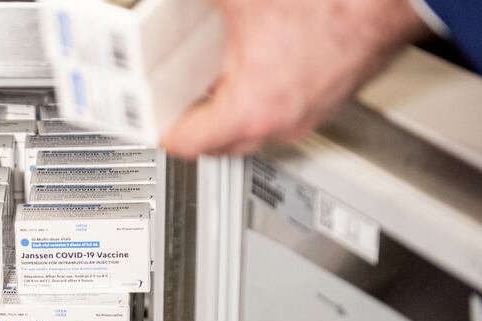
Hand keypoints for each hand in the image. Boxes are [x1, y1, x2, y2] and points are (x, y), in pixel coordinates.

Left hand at [161, 0, 428, 157]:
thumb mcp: (239, 0)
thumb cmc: (332, 4)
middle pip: (219, 145)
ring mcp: (309, 114)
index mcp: (249, 110)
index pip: (186, 144)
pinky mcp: (331, 98)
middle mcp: (280, 123)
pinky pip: (284, 112)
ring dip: (232, 112)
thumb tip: (174, 8)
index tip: (149, 118)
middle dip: (195, 123)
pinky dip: (265, 99)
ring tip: (214, 81)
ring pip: (255, 130)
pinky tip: (259, 65)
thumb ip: (197, 8)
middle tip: (177, 99)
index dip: (158, 127)